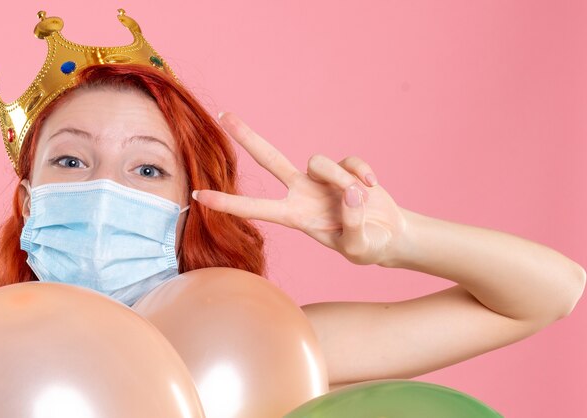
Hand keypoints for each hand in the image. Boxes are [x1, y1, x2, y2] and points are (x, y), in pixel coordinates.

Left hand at [192, 112, 408, 266]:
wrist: (389, 235)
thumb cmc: (367, 246)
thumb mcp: (358, 248)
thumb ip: (353, 224)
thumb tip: (349, 190)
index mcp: (296, 217)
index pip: (255, 209)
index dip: (227, 203)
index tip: (197, 196)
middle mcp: (302, 193)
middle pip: (269, 159)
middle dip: (247, 137)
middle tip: (222, 115)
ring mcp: (321, 178)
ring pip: (319, 161)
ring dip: (340, 178)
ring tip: (360, 199)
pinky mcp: (344, 167)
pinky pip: (349, 161)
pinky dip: (362, 173)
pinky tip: (372, 187)